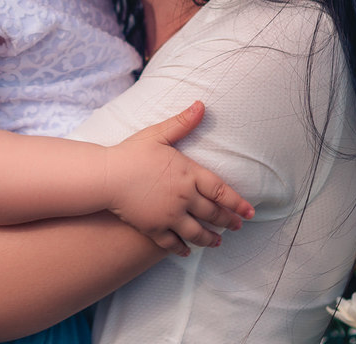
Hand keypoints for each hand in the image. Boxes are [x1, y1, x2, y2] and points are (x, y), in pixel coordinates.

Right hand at [104, 101, 254, 256]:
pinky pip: (172, 243)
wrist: (106, 176)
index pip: (221, 191)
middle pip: (212, 213)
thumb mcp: (157, 135)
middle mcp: (183, 198)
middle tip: (237, 227)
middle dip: (227, 221)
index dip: (237, 203)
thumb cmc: (131, 153)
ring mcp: (169, 216)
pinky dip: (181, 248)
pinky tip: (186, 251)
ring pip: (196, 232)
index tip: (249, 212)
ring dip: (209, 239)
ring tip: (216, 242)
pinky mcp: (153, 228)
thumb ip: (182, 123)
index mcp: (188, 175)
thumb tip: (201, 105)